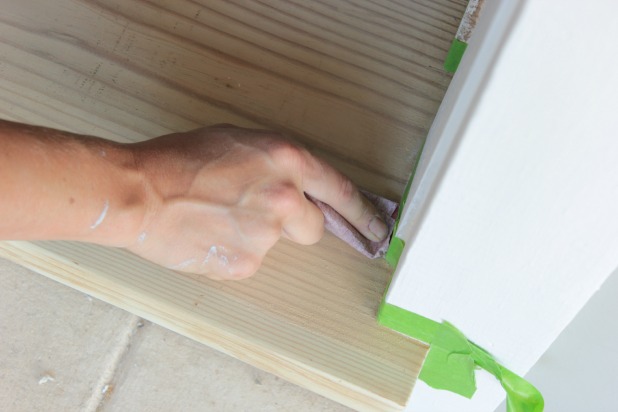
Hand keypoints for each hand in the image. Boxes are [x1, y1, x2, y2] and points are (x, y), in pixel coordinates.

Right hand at [126, 125, 387, 279]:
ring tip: (217, 219)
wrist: (140, 193)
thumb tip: (302, 187)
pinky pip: (251, 262)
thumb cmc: (180, 160)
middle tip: (256, 214)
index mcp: (287, 161)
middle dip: (294, 225)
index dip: (362, 214)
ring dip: (257, 236)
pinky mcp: (246, 264)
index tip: (377, 229)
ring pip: (278, 245)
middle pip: (315, 229)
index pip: (341, 192)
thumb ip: (278, 165)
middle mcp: (286, 198)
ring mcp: (267, 235)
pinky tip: (208, 236)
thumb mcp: (240, 144)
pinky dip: (234, 253)